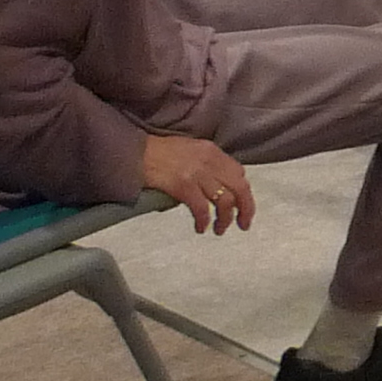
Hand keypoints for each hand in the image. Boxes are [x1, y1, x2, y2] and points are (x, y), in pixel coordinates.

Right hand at [141, 133, 255, 233]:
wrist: (136, 153)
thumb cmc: (160, 153)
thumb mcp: (191, 150)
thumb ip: (208, 165)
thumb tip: (217, 188)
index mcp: (212, 151)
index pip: (239, 173)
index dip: (243, 192)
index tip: (241, 206)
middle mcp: (209, 161)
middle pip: (239, 188)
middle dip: (245, 209)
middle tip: (243, 225)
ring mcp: (197, 173)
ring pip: (224, 201)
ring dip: (225, 219)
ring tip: (219, 230)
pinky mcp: (183, 185)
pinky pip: (202, 208)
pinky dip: (204, 221)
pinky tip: (200, 228)